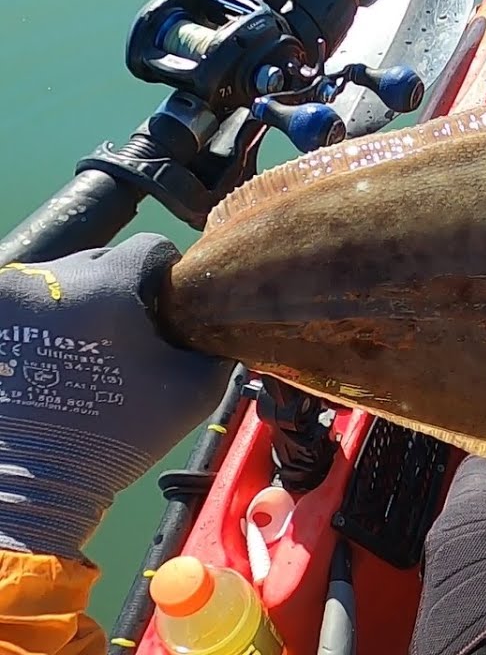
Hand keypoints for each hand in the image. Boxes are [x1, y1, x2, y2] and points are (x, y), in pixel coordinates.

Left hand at [0, 233, 235, 560]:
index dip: (170, 276)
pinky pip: (32, 302)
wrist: (34, 479)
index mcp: (107, 282)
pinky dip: (49, 321)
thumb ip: (217, 345)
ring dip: (82, 304)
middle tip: (132, 335)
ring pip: (64, 280)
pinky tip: (58, 358)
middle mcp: (51, 276)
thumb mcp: (195, 390)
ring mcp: (11, 295)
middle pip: (104, 259)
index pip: (153, 248)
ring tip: (91, 351)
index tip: (170, 310)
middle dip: (122, 290)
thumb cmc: (121, 432)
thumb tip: (223, 324)